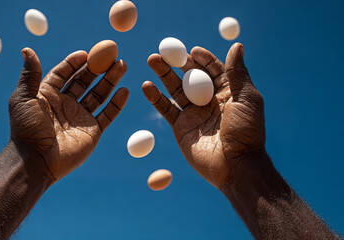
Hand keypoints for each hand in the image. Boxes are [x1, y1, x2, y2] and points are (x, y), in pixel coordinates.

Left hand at [9, 48, 128, 182]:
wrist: (36, 160)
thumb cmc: (26, 129)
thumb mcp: (23, 98)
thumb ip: (29, 75)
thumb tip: (27, 49)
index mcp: (48, 94)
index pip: (64, 73)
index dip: (75, 62)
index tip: (87, 53)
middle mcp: (66, 104)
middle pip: (85, 81)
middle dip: (98, 68)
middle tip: (111, 55)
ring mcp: (80, 117)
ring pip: (99, 95)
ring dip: (110, 80)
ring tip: (122, 66)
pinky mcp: (92, 131)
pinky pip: (107, 114)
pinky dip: (117, 104)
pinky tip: (124, 91)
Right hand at [143, 43, 266, 189]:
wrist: (235, 166)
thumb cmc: (245, 131)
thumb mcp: (246, 99)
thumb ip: (237, 73)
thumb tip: (236, 45)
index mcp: (227, 92)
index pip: (212, 69)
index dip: (201, 58)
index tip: (191, 51)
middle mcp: (208, 100)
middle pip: (190, 76)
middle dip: (177, 62)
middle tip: (164, 51)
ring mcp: (193, 113)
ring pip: (175, 89)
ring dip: (163, 74)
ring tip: (151, 60)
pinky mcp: (180, 126)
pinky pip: (166, 109)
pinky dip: (155, 98)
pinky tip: (146, 86)